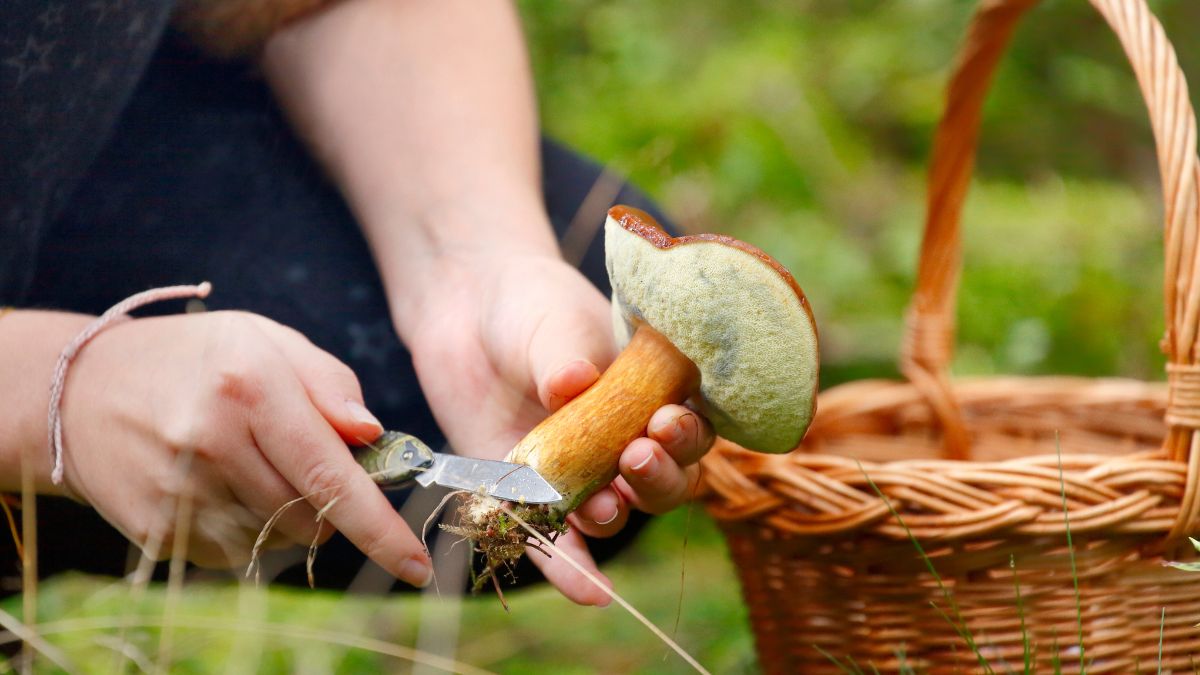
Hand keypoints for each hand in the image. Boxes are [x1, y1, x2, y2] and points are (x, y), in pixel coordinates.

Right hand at [57, 311, 434, 586]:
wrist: (79, 393)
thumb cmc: (194, 361)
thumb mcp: (267, 340)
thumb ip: (330, 383)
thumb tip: (373, 435)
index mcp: (249, 387)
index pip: (332, 475)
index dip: (380, 528)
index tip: (416, 566)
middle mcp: (212, 442)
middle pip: (314, 516)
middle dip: (330, 501)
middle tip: (298, 458)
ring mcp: (180, 493)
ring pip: (279, 540)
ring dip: (288, 514)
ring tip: (247, 463)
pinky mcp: (157, 532)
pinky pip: (237, 553)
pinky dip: (247, 528)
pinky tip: (216, 485)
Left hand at [401, 250, 714, 605]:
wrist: (468, 307)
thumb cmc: (529, 305)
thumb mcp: (552, 320)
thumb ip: (565, 355)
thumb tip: (571, 384)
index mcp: (653, 394)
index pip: (690, 428)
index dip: (685, 435)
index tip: (663, 421)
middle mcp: (625, 440)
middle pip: (664, 481)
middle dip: (657, 479)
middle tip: (634, 458)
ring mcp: (580, 471)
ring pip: (616, 511)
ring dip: (616, 515)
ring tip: (602, 506)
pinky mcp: (530, 493)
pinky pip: (555, 541)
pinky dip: (572, 570)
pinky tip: (591, 596)